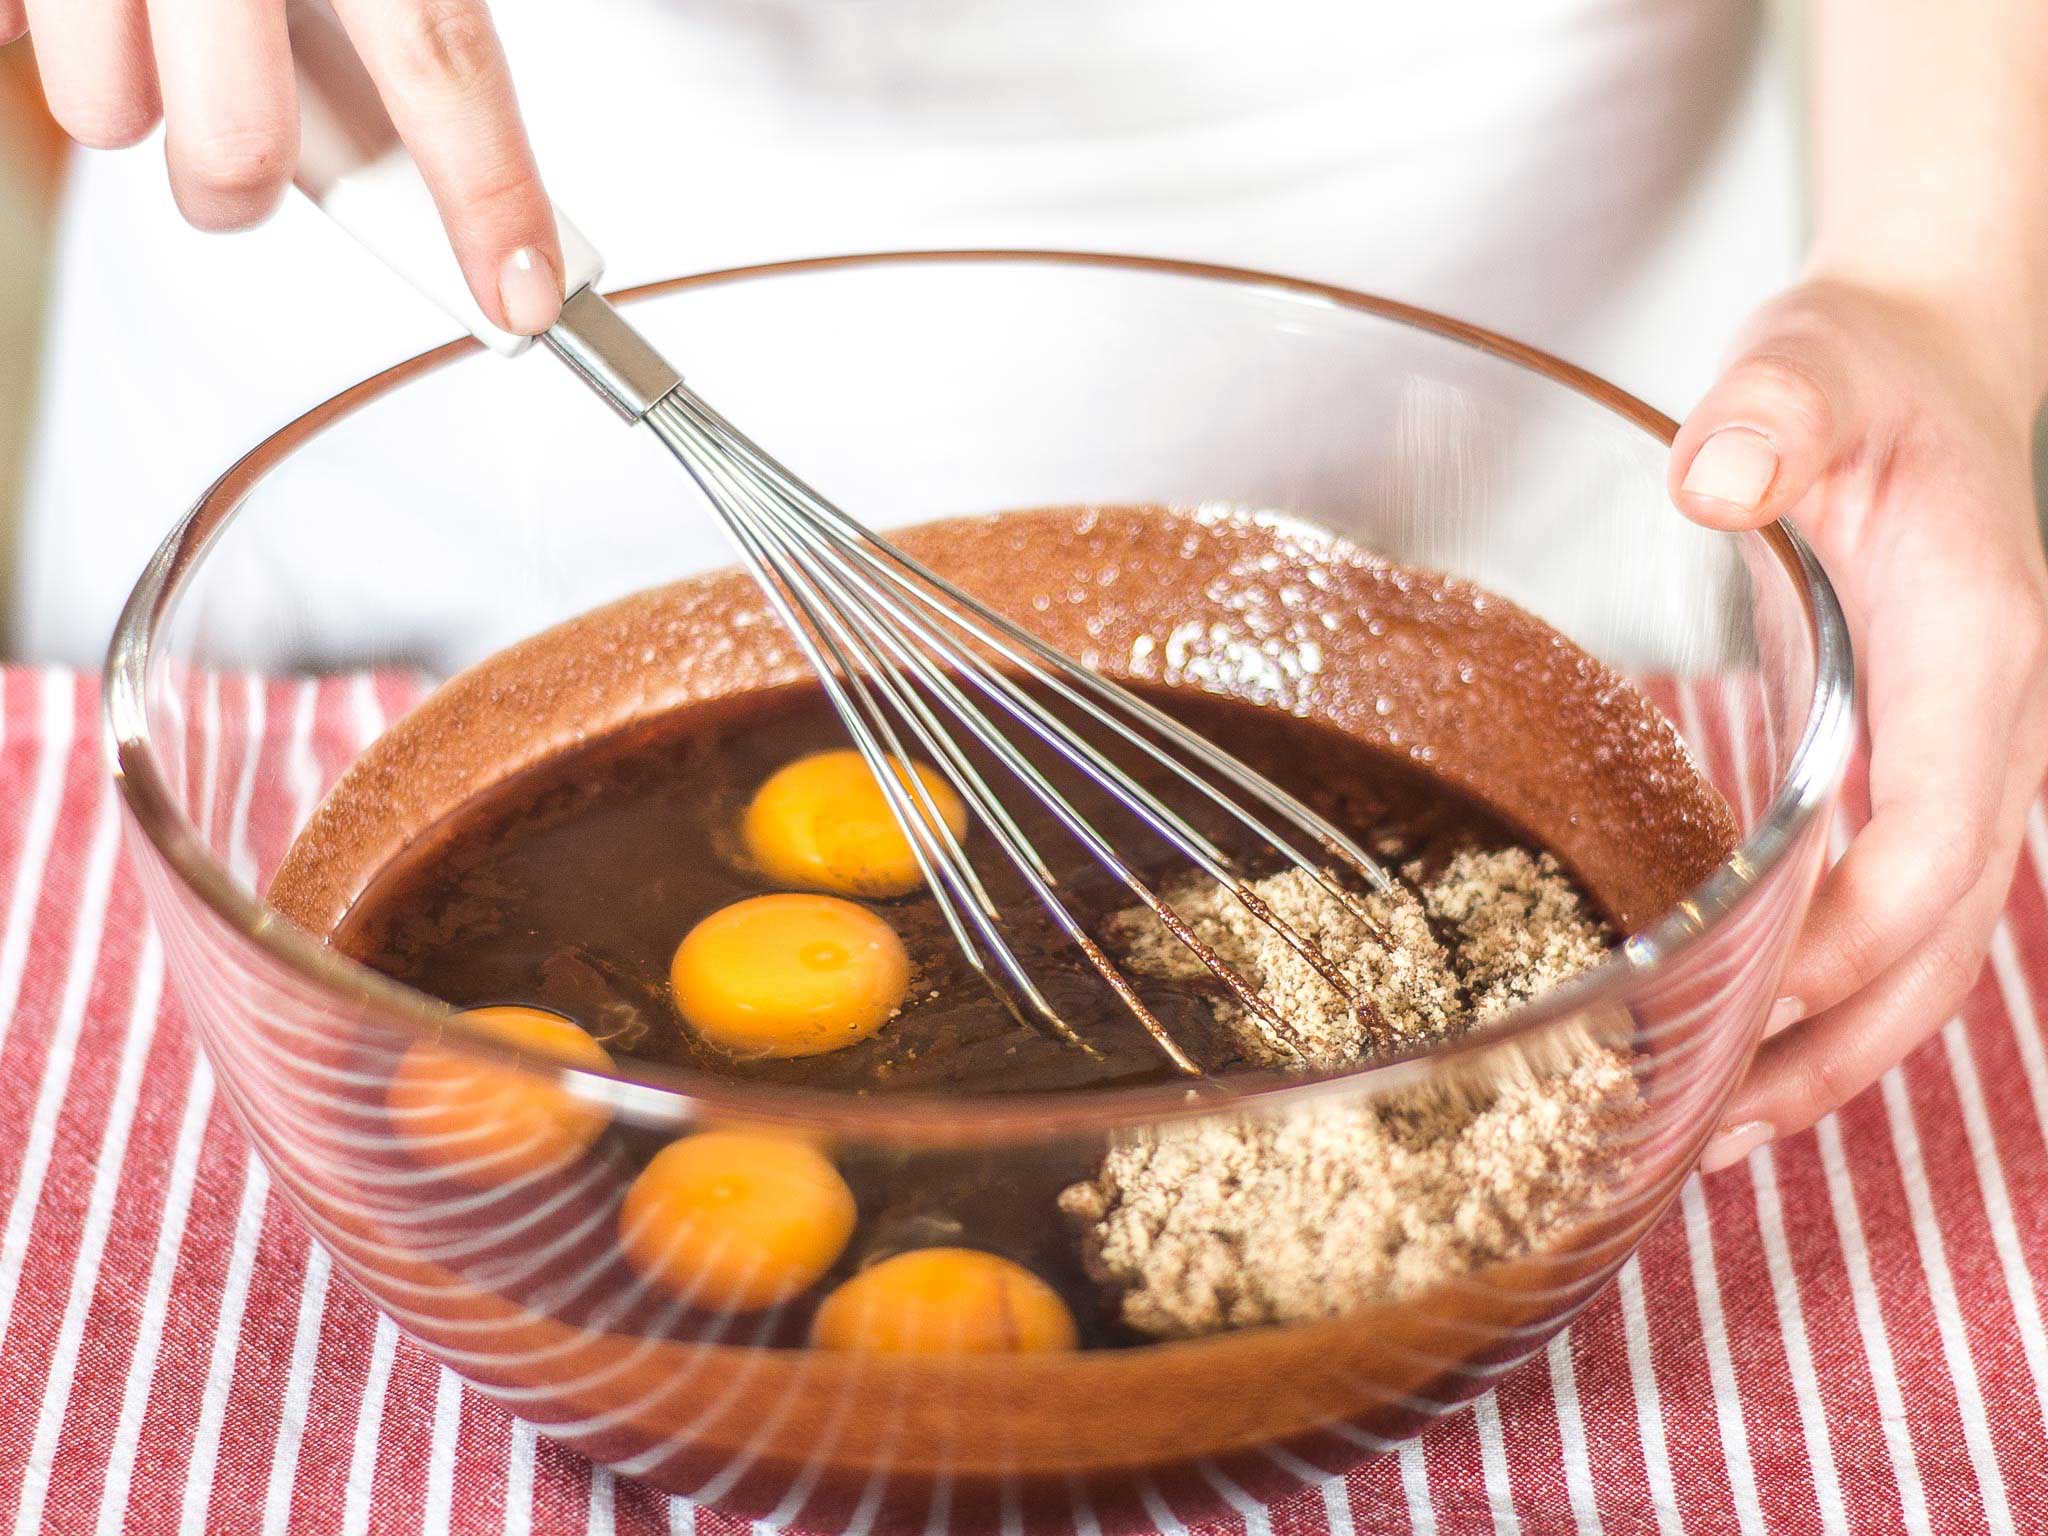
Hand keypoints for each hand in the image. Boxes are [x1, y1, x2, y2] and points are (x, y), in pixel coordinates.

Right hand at [2, 0, 563, 333]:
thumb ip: (408, 12)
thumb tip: (465, 130)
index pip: (441, 63)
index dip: (486, 191)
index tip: (523, 296)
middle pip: (240, 142)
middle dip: (241, 186)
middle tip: (244, 150)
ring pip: (103, 114)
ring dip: (133, 103)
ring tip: (147, 31)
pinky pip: (10, 46)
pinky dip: (45, 42)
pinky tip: (82, 5)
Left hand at [1671, 277, 2047, 1169]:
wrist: (1924, 361)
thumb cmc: (1860, 371)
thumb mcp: (1803, 368)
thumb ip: (1769, 419)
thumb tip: (1718, 480)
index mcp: (1976, 648)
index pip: (1937, 836)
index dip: (1850, 936)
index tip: (1742, 999)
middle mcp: (1998, 726)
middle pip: (1944, 936)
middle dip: (1837, 1045)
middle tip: (1712, 1132)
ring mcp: (1971, 757)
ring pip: (1932, 945)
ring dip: (1836, 1047)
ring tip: (1715, 1130)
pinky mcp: (1927, 767)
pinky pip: (1900, 906)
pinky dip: (1836, 988)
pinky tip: (1749, 1032)